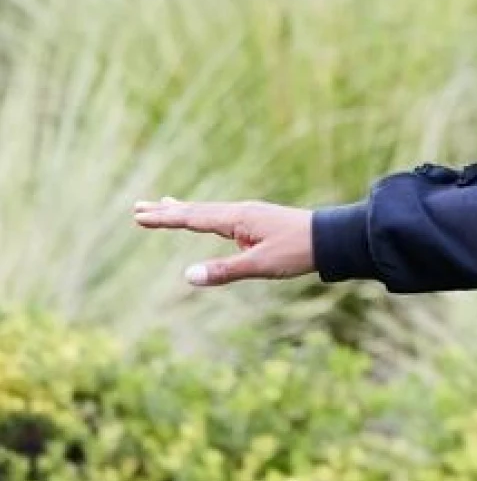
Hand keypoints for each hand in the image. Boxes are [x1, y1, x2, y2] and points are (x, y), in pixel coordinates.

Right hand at [131, 197, 314, 285]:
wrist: (334, 238)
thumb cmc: (299, 251)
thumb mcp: (260, 265)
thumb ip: (224, 271)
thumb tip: (187, 276)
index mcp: (237, 218)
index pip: (192, 218)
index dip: (165, 219)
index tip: (139, 217)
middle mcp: (241, 212)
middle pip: (196, 210)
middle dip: (167, 211)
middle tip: (138, 207)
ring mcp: (251, 215)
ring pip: (209, 212)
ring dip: (184, 210)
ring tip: (163, 205)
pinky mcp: (260, 222)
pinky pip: (224, 217)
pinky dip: (207, 215)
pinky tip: (208, 219)